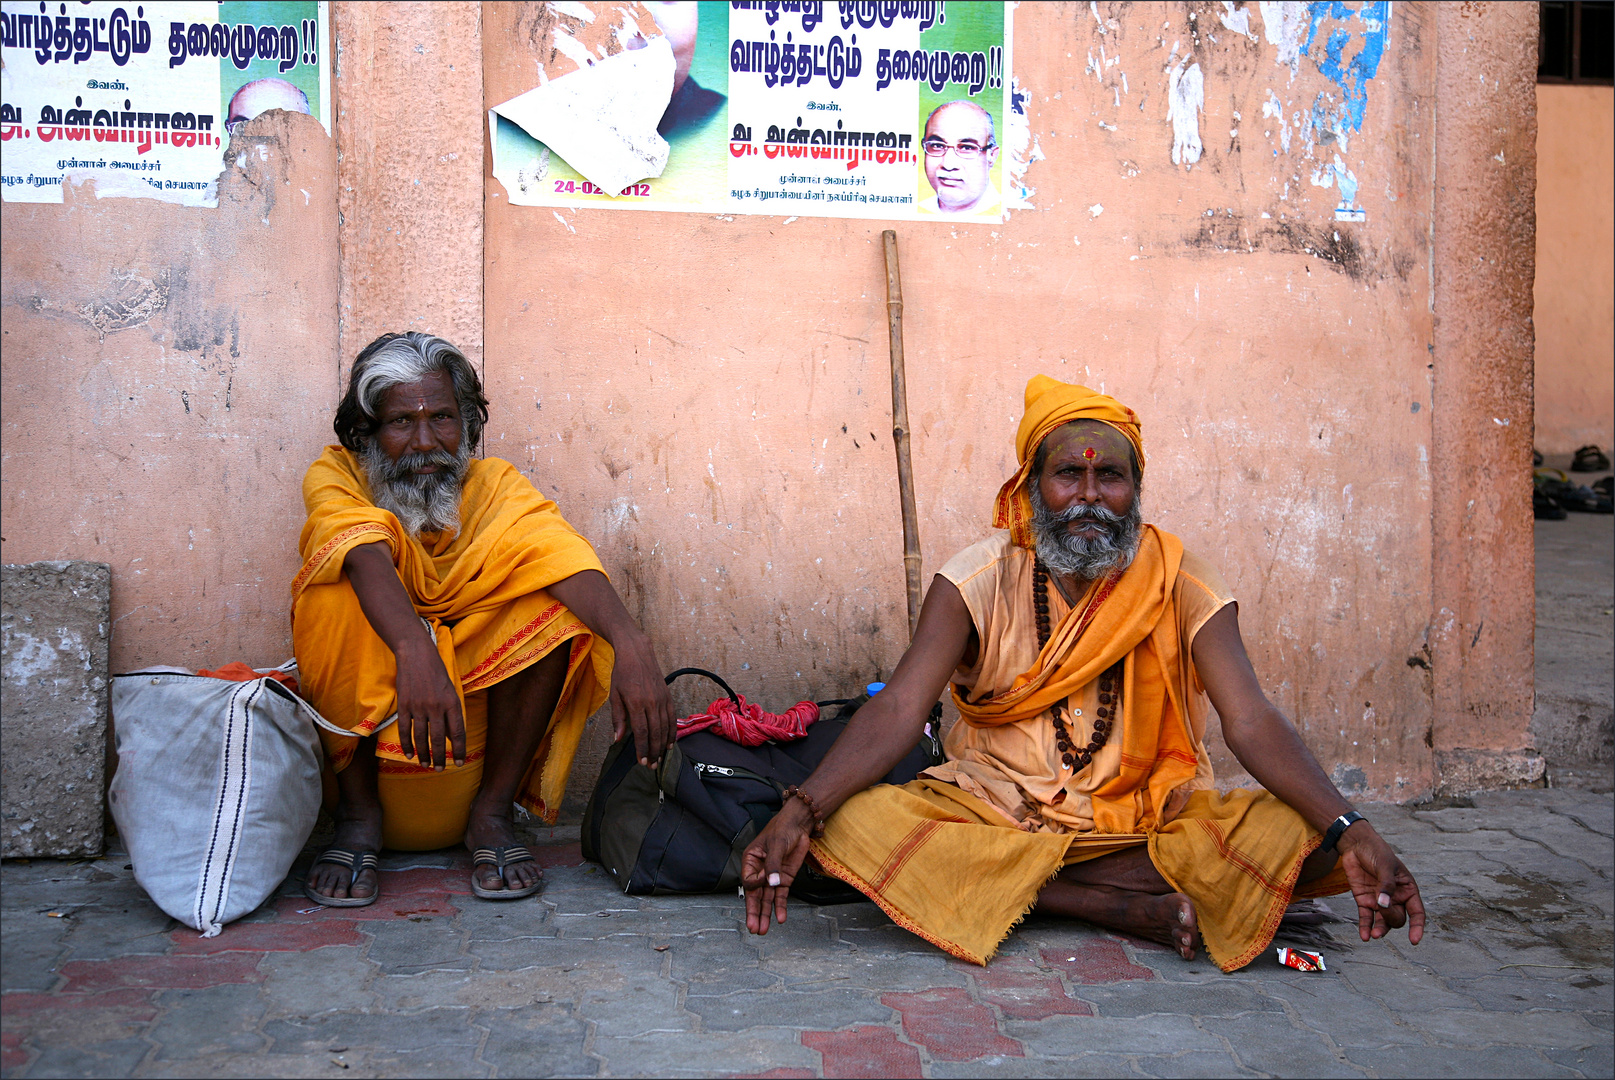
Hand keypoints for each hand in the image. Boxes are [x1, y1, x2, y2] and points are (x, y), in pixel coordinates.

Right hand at [393, 638, 464, 769]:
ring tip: (426, 765)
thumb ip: (452, 713)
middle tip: (440, 770)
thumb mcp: (451, 690)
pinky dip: (407, 745)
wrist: (416, 654)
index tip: (459, 763)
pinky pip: (405, 730)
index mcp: (452, 702)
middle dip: (440, 758)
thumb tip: (453, 737)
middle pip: (439, 739)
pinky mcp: (404, 705)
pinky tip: (410, 755)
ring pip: (421, 738)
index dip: (459, 750)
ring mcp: (419, 706)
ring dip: (424, 754)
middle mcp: (436, 706)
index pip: (458, 732)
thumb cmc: (437, 672)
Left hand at [610, 630, 673, 765]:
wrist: (637, 653)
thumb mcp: (614, 695)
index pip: (641, 732)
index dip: (642, 749)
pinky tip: (671, 743)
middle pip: (655, 732)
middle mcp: (652, 702)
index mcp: (636, 703)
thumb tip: (618, 739)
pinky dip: (672, 731)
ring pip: (665, 727)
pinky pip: (672, 718)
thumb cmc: (622, 673)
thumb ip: (618, 718)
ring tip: (661, 758)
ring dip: (663, 745)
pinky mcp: (668, 696)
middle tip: (652, 766)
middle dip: (654, 751)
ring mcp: (662, 699)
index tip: (642, 762)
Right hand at [741, 802, 813, 934]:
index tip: (764, 880)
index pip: (749, 880)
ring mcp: (773, 877)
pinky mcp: (784, 879)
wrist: (799, 825)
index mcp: (751, 861)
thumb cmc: (782, 829)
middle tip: (753, 927)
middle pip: (755, 895)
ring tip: (762, 929)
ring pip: (767, 899)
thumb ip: (773, 865)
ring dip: (766, 914)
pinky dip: (781, 907)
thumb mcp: (776, 845)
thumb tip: (770, 883)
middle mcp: (760, 871)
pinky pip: (781, 896)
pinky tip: (780, 918)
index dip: (755, 884)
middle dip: (755, 912)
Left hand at [1337, 822, 1425, 944]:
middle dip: (1391, 917)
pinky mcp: (1364, 900)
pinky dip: (1365, 927)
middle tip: (1381, 907)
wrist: (1356, 845)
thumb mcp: (1385, 865)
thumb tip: (1384, 904)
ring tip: (1374, 935)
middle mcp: (1395, 899)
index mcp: (1407, 890)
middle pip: (1398, 918)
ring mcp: (1379, 901)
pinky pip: (1366, 918)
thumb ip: (1386, 885)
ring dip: (1380, 930)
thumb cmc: (1377, 852)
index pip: (1417, 912)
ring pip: (1383, 922)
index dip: (1417, 927)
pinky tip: (1365, 936)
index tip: (1414, 940)